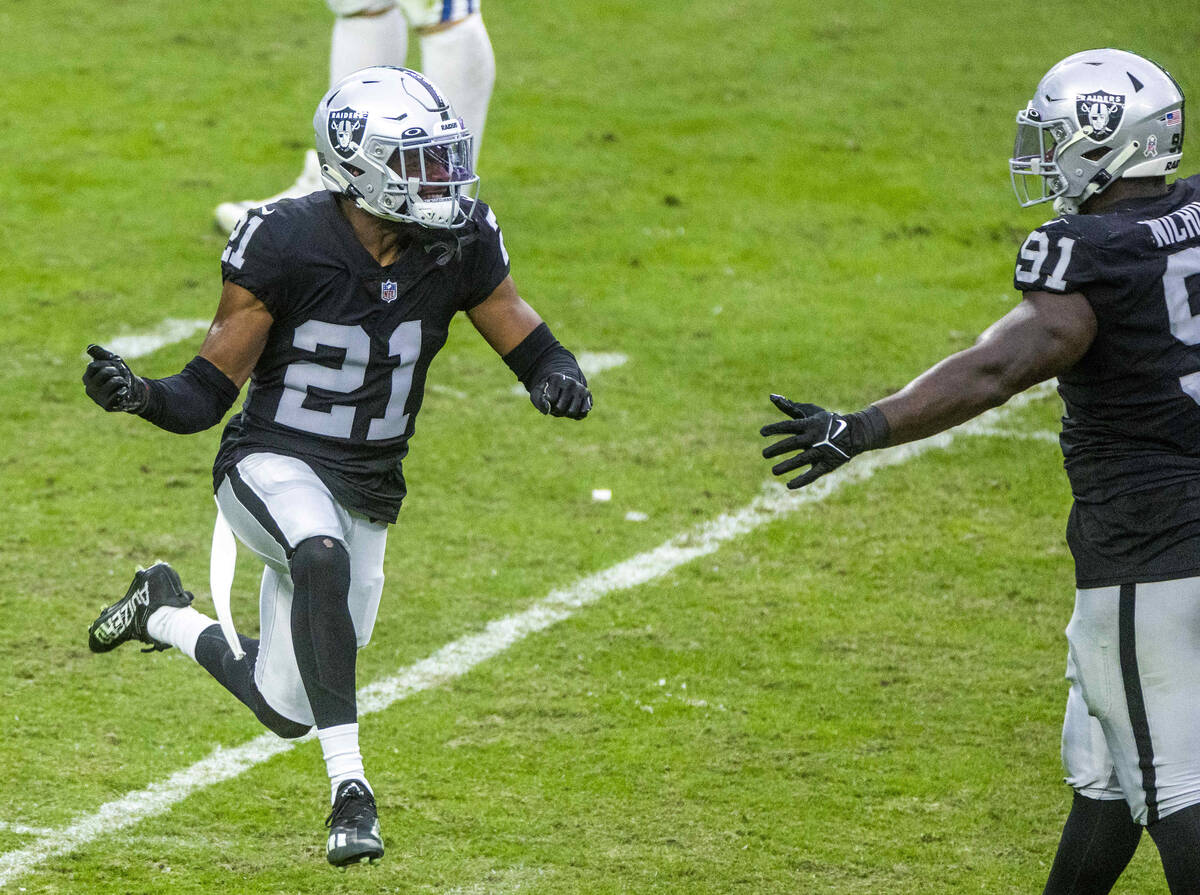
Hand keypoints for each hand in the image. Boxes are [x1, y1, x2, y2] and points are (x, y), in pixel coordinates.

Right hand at [83, 344, 147, 412]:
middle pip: (105, 372)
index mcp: (87, 378)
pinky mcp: (107, 406)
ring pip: (114, 381)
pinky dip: (125, 390)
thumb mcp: (111, 361)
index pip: (94, 366)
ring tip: (122, 385)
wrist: (135, 390)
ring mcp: (97, 398)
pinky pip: (118, 394)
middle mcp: (89, 389)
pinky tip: (124, 393)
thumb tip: (90, 347)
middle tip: (119, 377)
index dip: (107, 364)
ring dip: (123, 381)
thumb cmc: (120, 375)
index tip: (113, 367)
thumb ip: (101, 354)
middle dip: (117, 371)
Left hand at [532, 372, 591, 418]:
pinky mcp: (588, 396)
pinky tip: (573, 407)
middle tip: (556, 402)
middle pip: (560, 408)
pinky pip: (582, 413)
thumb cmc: (547, 391)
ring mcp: (581, 388)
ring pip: (571, 412)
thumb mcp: (537, 394)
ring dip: (566, 413)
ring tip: (564, 405)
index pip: (550, 399)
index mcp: (556, 378)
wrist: (562, 385)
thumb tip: (547, 410)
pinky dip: (576, 415)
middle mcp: (570, 382)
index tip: (548, 397)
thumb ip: (539, 401)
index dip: (547, 403)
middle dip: (556, 410)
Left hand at [761, 394, 885, 488]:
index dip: (775, 428)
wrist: (854, 433)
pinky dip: (801, 480)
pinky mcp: (828, 464)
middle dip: (777, 449)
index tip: (762, 432)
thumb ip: (790, 407)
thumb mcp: (810, 412)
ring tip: (774, 471)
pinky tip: (789, 485)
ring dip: (786, 466)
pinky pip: (813, 474)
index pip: (789, 425)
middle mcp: (814, 438)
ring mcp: (821, 452)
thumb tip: (771, 397)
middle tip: (764, 454)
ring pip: (801, 460)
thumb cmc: (826, 422)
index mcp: (810, 424)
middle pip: (793, 443)